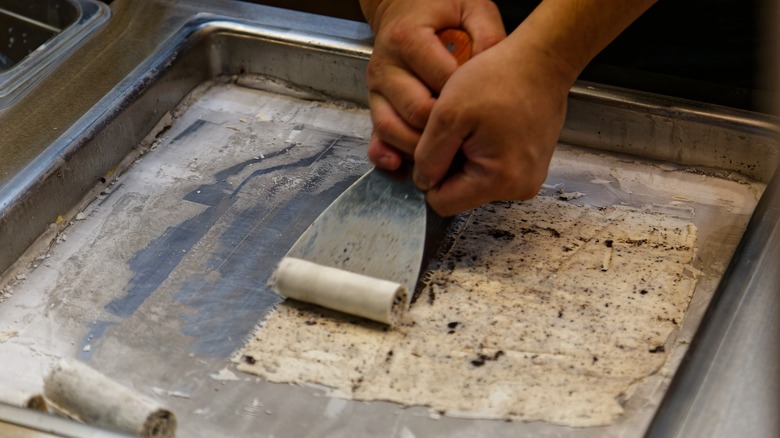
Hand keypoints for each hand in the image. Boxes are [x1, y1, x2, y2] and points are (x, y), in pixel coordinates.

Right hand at [360, 0, 504, 168]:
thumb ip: (488, 35)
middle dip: (445, 134)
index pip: (440, 82)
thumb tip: (497, 72)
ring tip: (446, 159)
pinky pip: (376, 134)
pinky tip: (401, 166)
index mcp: (408, 39)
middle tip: (472, 145)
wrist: (405, 7)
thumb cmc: (442, 10)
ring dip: (418, 149)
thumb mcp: (473, 9)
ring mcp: (376, 87)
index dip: (466, 105)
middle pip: (416, 111)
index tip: (486, 119)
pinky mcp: (374, 102)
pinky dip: (387, 154)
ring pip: (391, 129)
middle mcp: (386, 65)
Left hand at [413, 32, 574, 215]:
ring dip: (465, 156)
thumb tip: (423, 183)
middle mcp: (519, 188)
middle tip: (458, 128)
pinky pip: (491, 169)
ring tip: (475, 124)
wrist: (542, 59)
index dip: (430, 176)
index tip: (438, 144)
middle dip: (450, 165)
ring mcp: (528, 178)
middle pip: (460, 194)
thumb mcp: (448, 114)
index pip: (442, 203)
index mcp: (500, 181)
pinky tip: (487, 125)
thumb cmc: (500, 78)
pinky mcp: (530, 165)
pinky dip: (481, 151)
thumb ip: (428, 156)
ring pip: (474, 181)